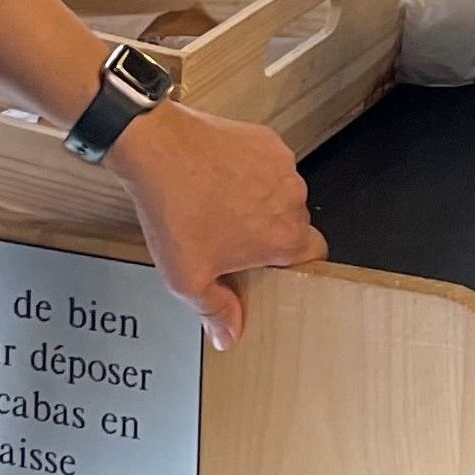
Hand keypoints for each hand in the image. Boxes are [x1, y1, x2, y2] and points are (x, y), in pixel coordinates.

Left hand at [112, 103, 323, 348]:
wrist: (159, 149)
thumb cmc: (177, 211)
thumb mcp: (188, 277)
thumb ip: (216, 311)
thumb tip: (229, 336)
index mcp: (285, 237)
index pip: (315, 255)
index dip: (293, 263)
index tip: (267, 265)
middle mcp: (293, 199)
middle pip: (293, 224)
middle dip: (268, 232)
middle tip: (230, 238)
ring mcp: (282, 165)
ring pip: (280, 193)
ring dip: (259, 200)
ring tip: (218, 204)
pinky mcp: (266, 139)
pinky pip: (267, 163)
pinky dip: (249, 171)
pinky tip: (217, 178)